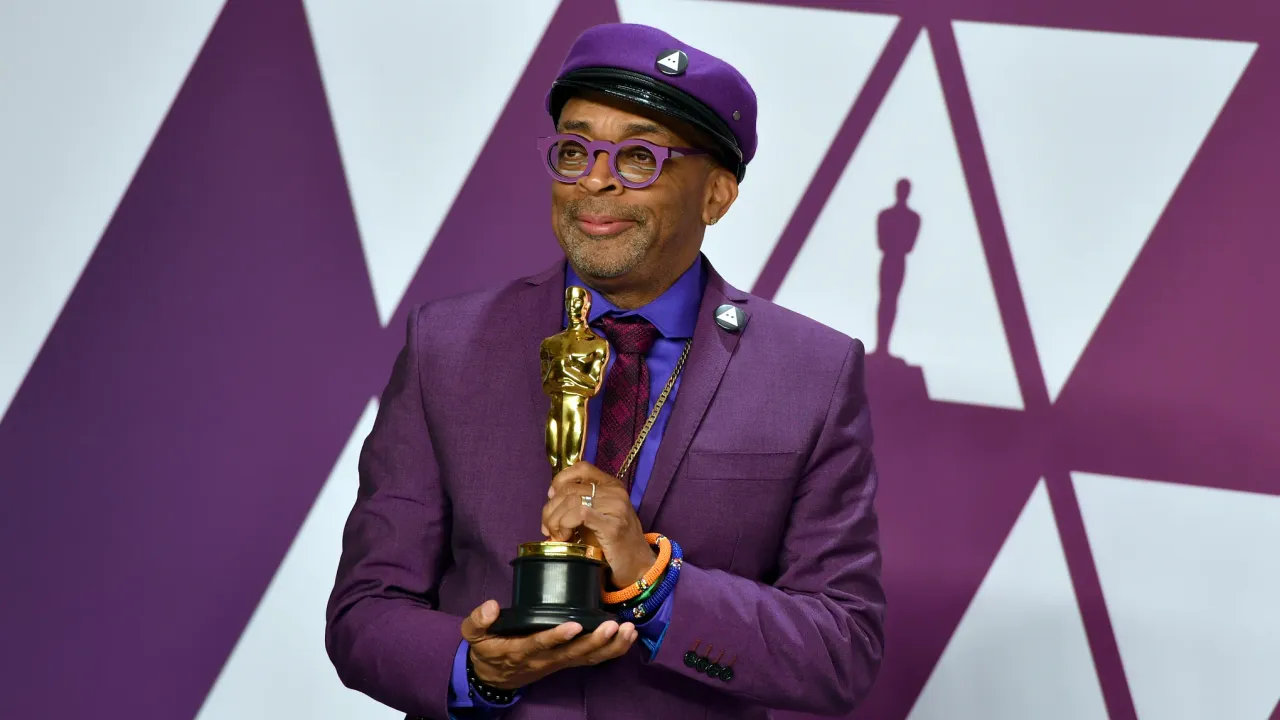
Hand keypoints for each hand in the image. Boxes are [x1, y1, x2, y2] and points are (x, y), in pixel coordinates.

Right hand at [461, 600, 636, 689]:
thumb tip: (492, 606)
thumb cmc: (486, 649)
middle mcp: (543, 659)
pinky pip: (592, 659)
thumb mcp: (473, 635)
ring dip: (609, 646)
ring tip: (628, 630)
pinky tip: (628, 637)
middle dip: (594, 641)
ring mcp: (557, 662)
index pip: (539, 644)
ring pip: (586, 658)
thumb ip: (479, 620)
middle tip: (612, 626)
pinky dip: (612, 650)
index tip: (575, 624)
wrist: (493, 677)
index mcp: (520, 651)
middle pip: (572, 653)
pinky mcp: (567, 661)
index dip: (557, 636)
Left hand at [542, 462, 656, 587]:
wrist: (638, 566)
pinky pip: (580, 514)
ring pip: (572, 501)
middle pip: (570, 489)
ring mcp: (616, 507)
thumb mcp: (596, 516)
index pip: (582, 468)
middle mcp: (615, 492)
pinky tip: (564, 537)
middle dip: (551, 509)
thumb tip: (550, 502)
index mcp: (612, 485)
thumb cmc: (614, 543)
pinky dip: (565, 525)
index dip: (561, 480)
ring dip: (555, 520)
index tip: (551, 497)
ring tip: (556, 535)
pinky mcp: (613, 526)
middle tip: (548, 528)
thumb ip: (578, 504)